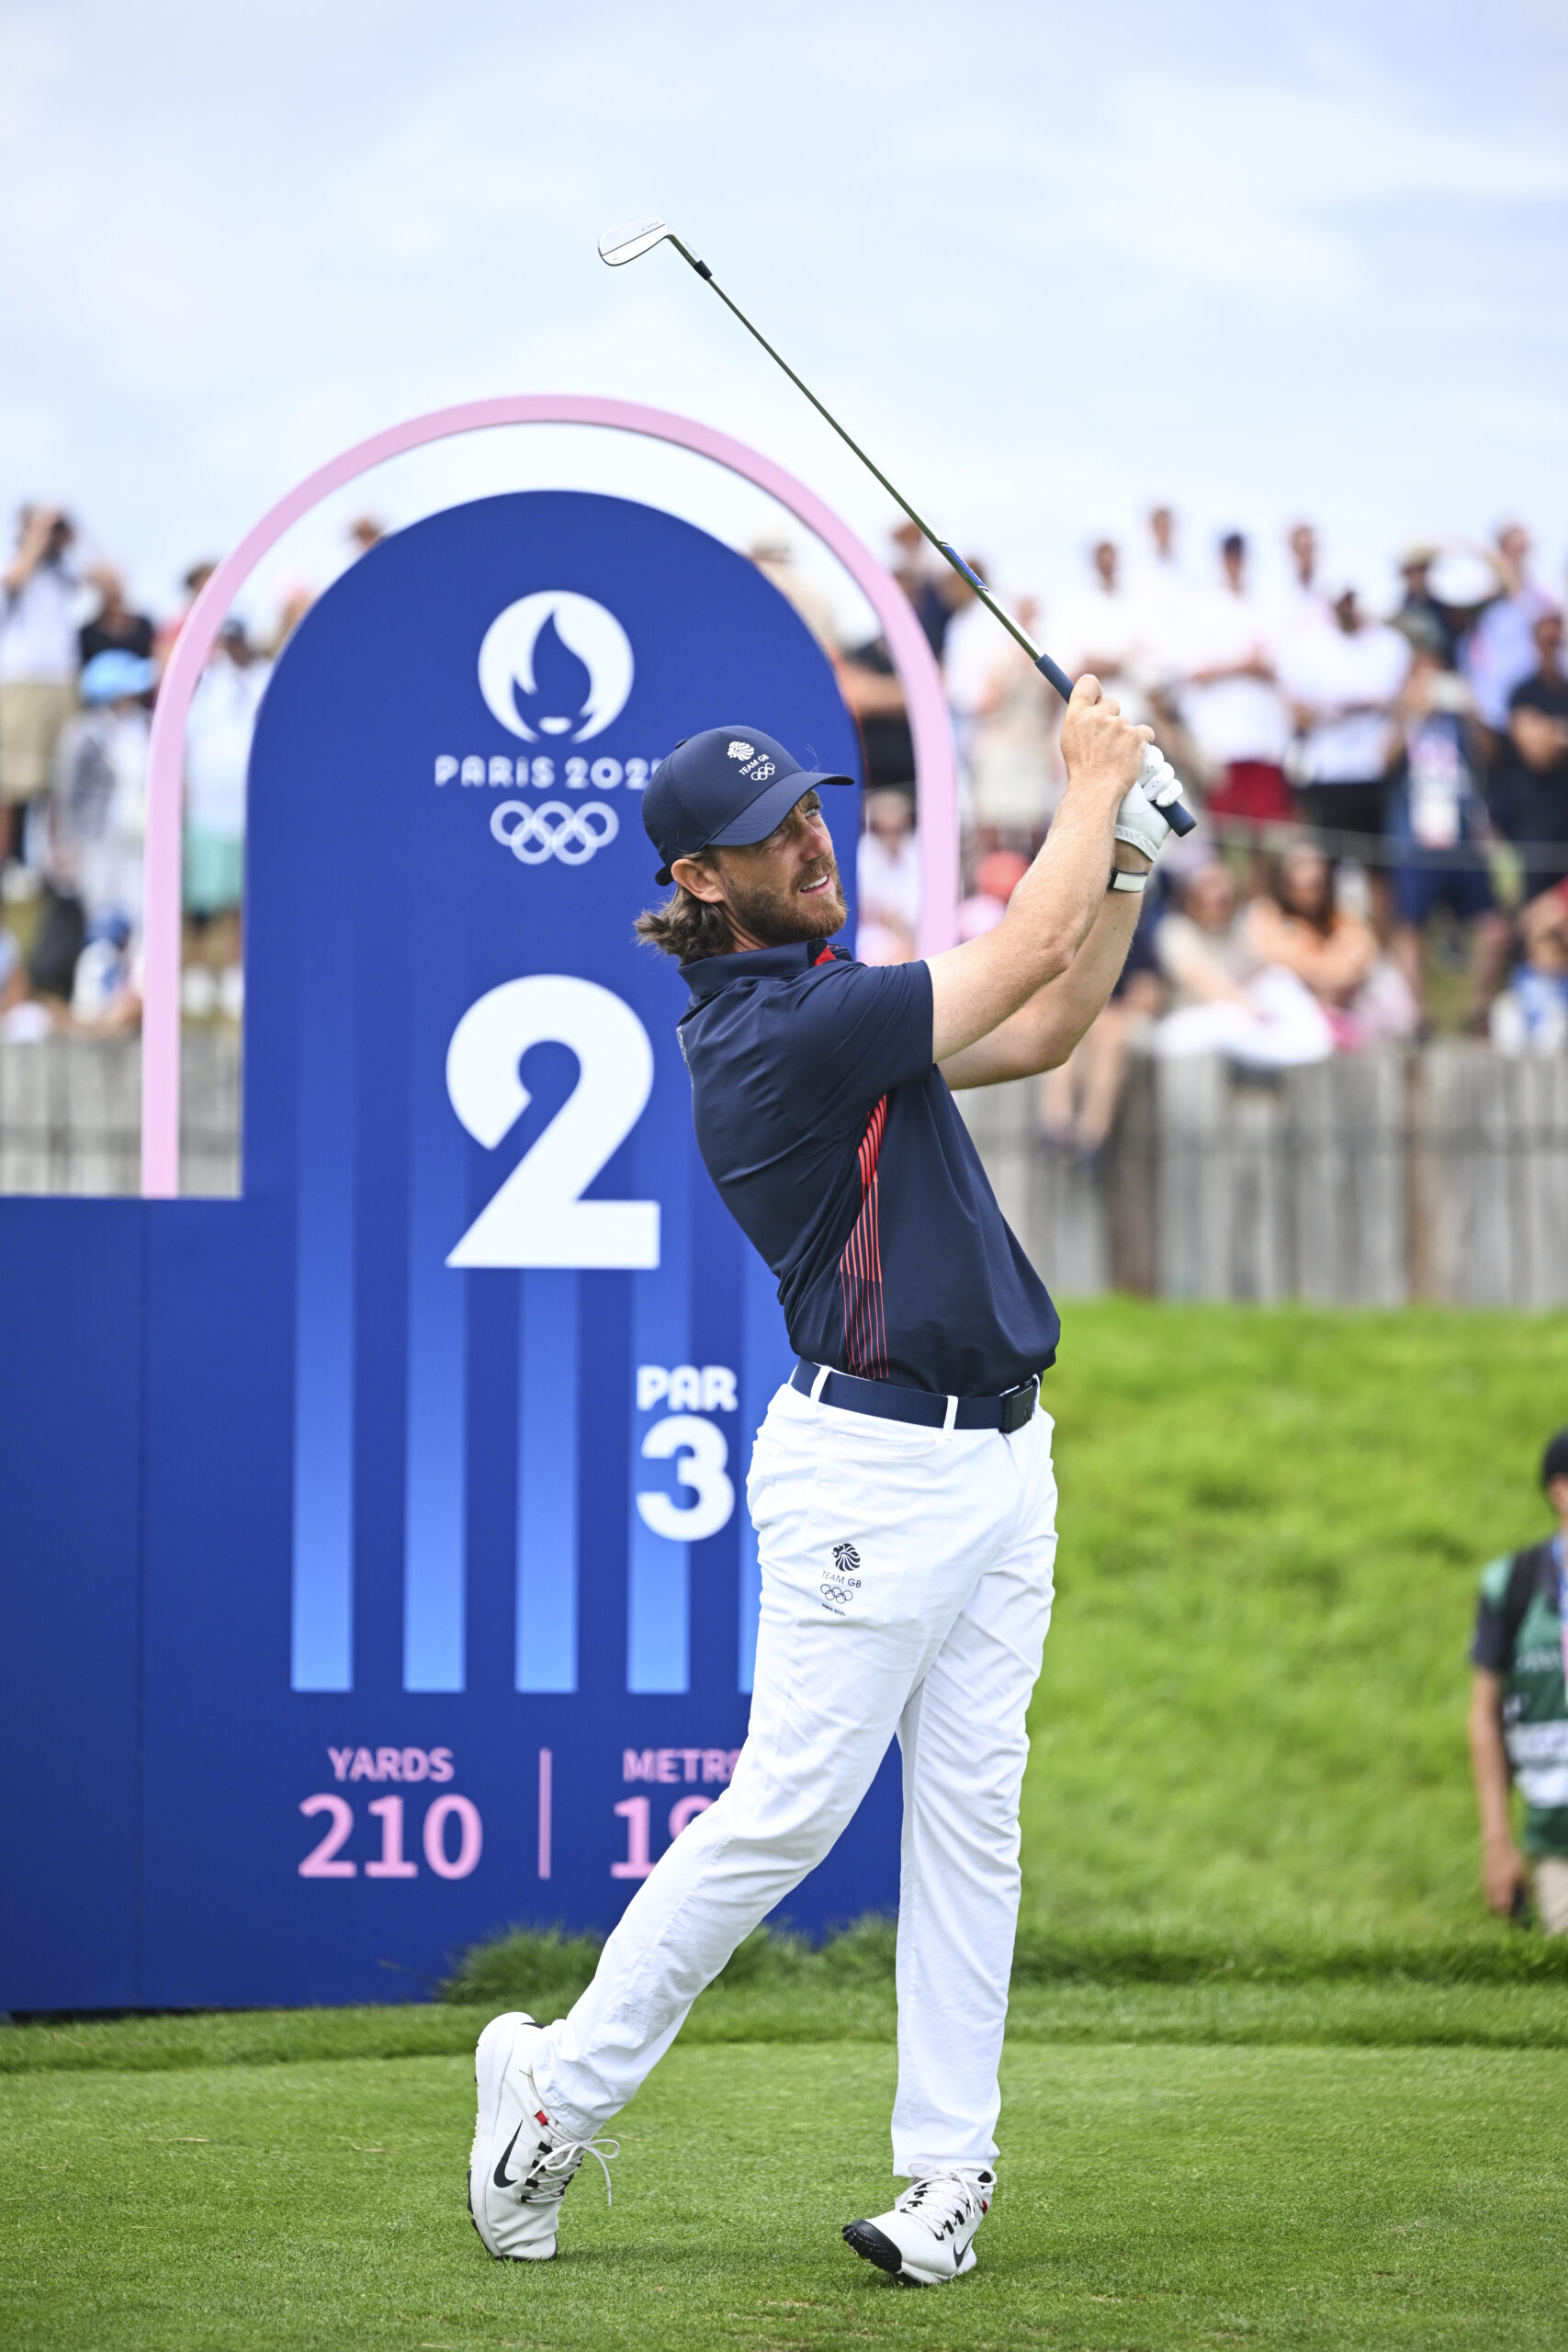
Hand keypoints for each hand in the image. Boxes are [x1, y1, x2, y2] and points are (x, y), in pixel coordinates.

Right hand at [1059, 674, 1151, 801]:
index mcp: (1076, 714)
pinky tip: (1130, 756)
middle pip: (1111, 703)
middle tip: (1106, 740)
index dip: (1095, 690)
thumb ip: (1079, 718)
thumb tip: (1090, 706)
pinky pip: (1145, 732)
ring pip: (1126, 722)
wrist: (1095, 789)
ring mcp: (1118, 724)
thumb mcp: (1069, 739)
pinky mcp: (1136, 735)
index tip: (1098, 699)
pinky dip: (1141, 743)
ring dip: (1124, 735)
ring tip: (1115, 756)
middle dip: (1112, 717)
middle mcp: (1097, 715)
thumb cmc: (1081, 768)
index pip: (1088, 683)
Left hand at [1114, 743, 1187, 864]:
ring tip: (1147, 798)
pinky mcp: (1169, 800)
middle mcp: (1141, 777)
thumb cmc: (1115, 813)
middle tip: (1139, 784)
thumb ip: (1120, 765)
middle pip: (1156, 757)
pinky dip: (1170, 793)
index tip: (1131, 769)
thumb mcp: (1115, 785)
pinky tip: (1159, 803)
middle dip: (1150, 769)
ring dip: (1158, 783)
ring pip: (1167, 771)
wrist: (1126, 841)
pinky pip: (1176, 787)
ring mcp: (1156, 788)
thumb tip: (1125, 743)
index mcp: (1126, 769)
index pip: (1140, 749)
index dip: (1140, 755)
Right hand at [1482, 1838, 1527, 1916]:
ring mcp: (1487, 1883)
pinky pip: (1486, 1893)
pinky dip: (1492, 1898)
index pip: (1504, 1908)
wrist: (1497, 1845)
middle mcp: (1494, 1887)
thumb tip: (1526, 1902)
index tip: (1514, 1918)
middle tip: (1509, 1913)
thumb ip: (1523, 1889)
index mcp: (1504, 1887)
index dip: (1508, 1916)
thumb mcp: (1522, 1874)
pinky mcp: (1484, 1878)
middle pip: (1495, 1907)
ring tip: (1504, 1905)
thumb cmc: (1512, 1858)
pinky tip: (1498, 1895)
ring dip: (1496, 1905)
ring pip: (1489, 1901)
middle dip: (1501, 1913)